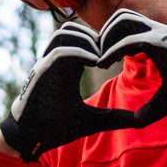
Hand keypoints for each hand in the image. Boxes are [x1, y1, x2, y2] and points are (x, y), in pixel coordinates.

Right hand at [0, 20, 142, 161]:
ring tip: (102, 58)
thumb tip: (137, 121)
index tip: (119, 57)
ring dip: (86, 41)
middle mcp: (56, 60)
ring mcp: (47, 64)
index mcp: (67, 66)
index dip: (102, 41)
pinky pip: (60, 51)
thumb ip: (113, 117)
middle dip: (95, 36)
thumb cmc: (55, 128)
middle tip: (111, 53)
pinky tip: (95, 63)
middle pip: (74, 28)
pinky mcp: (42, 72)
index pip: (83, 38)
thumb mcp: (92, 121)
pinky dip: (78, 52)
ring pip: (66, 33)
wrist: (29, 138)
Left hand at [95, 9, 166, 125]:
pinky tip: (105, 62)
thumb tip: (137, 122)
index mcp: (155, 40)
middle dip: (103, 34)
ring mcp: (158, 33)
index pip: (124, 29)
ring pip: (122, 21)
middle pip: (120, 18)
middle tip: (94, 57)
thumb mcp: (166, 100)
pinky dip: (114, 48)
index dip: (108, 41)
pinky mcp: (161, 40)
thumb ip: (150, 109)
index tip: (99, 62)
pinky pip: (130, 37)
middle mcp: (155, 31)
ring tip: (98, 60)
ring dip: (106, 38)